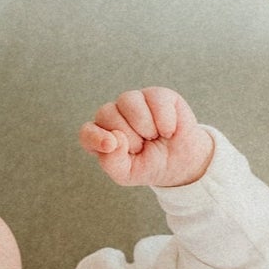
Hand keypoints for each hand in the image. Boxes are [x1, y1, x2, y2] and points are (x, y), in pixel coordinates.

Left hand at [79, 87, 213, 187]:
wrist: (182, 164)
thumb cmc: (150, 166)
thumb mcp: (127, 174)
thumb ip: (112, 162)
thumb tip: (113, 139)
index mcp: (102, 136)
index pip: (87, 132)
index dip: (95, 136)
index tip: (109, 145)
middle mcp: (114, 115)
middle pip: (106, 114)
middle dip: (129, 137)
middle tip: (143, 147)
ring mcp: (134, 102)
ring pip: (128, 102)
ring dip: (145, 127)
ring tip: (154, 136)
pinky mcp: (157, 95)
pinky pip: (155, 100)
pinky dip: (164, 120)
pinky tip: (168, 131)